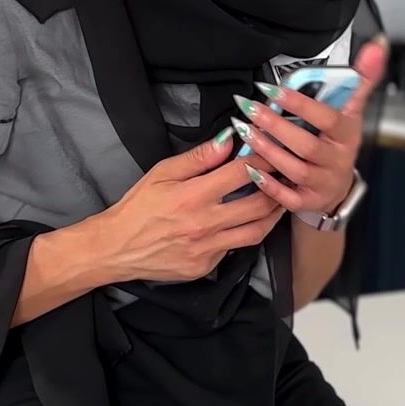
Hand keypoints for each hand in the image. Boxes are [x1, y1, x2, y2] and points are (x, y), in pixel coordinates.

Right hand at [83, 131, 285, 283]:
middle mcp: (205, 224)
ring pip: (256, 232)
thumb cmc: (137, 207)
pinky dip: (247, 233)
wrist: (116, 248)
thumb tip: (227, 140)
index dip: (263, 159)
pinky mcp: (206, 266)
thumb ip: (197, 158)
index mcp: (193, 196)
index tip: (274, 150)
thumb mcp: (161, 173)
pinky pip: (235, 249)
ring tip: (282, 200)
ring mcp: (208, 249)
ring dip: (273, 215)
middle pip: (259, 205)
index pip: (241, 173)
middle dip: (278, 188)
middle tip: (288, 176)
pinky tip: (250, 222)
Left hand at [233, 36, 387, 216]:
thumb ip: (362, 77)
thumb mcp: (351, 110)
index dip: (301, 104)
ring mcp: (323, 183)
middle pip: (306, 144)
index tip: (274, 89)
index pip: (327, 118)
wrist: (337, 187)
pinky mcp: (308, 201)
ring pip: (295, 168)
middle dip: (276, 125)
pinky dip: (269, 184)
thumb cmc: (337, 142)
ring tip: (245, 131)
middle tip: (249, 108)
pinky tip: (251, 168)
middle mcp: (337, 160)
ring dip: (268, 150)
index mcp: (347, 134)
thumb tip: (378, 45)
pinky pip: (287, 196)